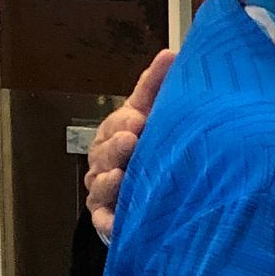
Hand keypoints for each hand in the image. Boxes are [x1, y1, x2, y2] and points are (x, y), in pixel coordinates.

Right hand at [85, 47, 174, 242]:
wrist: (147, 195)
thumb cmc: (148, 147)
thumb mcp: (152, 114)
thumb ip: (156, 87)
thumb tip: (171, 53)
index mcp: (117, 133)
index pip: (118, 122)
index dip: (125, 120)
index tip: (139, 118)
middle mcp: (106, 160)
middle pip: (106, 152)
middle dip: (116, 145)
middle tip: (131, 140)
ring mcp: (105, 190)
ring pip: (102, 184)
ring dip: (109, 180)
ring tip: (119, 175)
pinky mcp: (108, 220)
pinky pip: (105, 222)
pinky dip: (109, 223)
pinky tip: (117, 222)